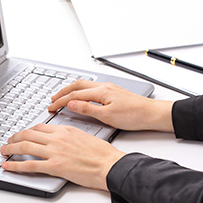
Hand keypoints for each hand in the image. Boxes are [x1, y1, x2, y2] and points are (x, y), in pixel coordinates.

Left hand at [1, 124, 124, 190]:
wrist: (110, 165)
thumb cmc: (104, 154)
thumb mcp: (87, 137)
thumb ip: (72, 137)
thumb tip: (66, 141)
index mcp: (66, 130)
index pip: (40, 127)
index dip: (28, 131)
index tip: (23, 134)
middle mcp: (58, 138)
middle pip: (29, 134)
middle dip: (15, 137)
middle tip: (9, 141)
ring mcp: (55, 152)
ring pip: (25, 146)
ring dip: (11, 149)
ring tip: (4, 151)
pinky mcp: (55, 166)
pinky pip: (30, 164)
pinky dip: (16, 165)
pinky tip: (8, 166)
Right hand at [48, 80, 173, 131]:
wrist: (152, 114)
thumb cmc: (134, 116)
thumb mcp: (107, 116)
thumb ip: (88, 109)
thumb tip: (71, 104)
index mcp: (101, 92)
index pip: (74, 95)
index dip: (60, 101)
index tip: (51, 107)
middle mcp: (104, 87)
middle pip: (77, 85)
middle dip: (63, 92)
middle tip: (52, 99)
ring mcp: (109, 88)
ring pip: (85, 85)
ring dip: (72, 90)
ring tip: (63, 97)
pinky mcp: (113, 92)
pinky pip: (92, 88)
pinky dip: (81, 91)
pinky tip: (81, 97)